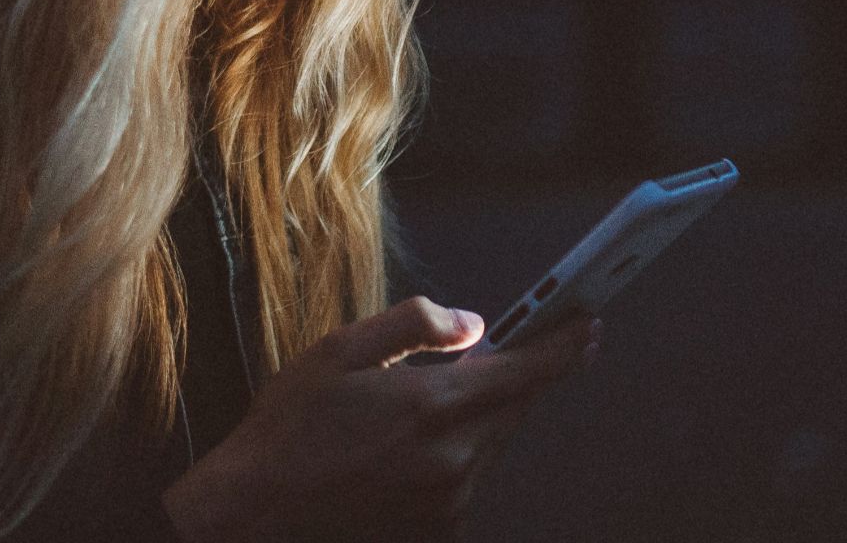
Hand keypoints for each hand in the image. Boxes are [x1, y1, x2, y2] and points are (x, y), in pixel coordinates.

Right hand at [160, 296, 600, 541]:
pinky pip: (466, 479)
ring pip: (490, 443)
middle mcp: (453, 458)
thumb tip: (474, 324)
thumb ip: (415, 326)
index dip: (564, 344)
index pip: (527, 371)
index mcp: (432, 405)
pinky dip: (452, 456)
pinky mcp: (438, 529)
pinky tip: (401, 451)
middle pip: (514, 407)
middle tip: (493, 352)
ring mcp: (449, 501)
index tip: (589, 323)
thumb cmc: (290, 427)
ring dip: (475, 417)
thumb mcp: (340, 350)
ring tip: (414, 409)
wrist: (257, 512)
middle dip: (512, 377)